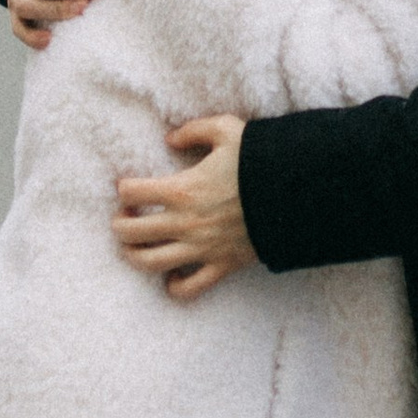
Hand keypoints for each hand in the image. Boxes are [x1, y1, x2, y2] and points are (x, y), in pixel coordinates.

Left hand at [112, 116, 253, 301]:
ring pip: (150, 263)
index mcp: (182, 189)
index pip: (132, 193)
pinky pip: (190, 288)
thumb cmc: (261, 160)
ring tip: (133, 247)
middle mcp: (185, 223)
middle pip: (131, 233)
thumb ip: (194, 130)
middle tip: (124, 218)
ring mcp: (202, 248)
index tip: (127, 188)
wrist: (298, 194)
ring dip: (133, 256)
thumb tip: (170, 139)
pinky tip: (171, 277)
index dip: (124, 189)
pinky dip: (175, 287)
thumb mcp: (227, 130)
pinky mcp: (221, 266)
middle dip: (120, 225)